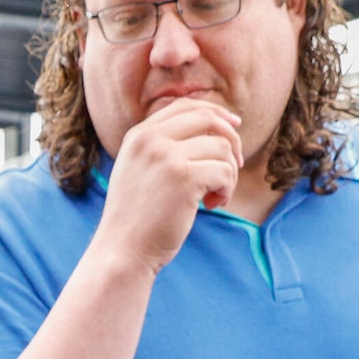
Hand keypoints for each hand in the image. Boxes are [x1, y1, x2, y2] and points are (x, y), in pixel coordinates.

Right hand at [89, 99, 242, 275]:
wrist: (123, 252)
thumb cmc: (137, 220)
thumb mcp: (140, 172)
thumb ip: (162, 149)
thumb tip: (211, 131)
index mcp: (138, 135)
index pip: (185, 106)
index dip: (215, 113)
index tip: (234, 126)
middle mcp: (150, 139)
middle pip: (208, 119)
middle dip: (230, 140)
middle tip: (235, 167)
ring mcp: (166, 156)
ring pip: (222, 147)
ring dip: (229, 173)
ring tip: (215, 197)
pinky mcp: (184, 177)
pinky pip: (224, 171)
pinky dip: (227, 189)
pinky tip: (213, 205)